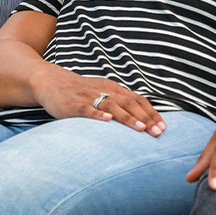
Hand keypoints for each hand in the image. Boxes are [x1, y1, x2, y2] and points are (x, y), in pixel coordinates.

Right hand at [31, 68, 165, 136]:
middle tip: (158, 133)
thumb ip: (119, 103)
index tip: (163, 127)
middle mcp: (105, 91)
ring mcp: (90, 97)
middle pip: (130, 103)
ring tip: (141, 128)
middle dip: (146, 118)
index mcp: (114, 88)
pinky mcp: (74, 104)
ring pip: (113, 106)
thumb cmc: (81, 91)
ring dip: (128, 118)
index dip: (152, 113)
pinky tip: (107, 121)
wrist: (52, 82)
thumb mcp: (103, 93)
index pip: (138, 100)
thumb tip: (140, 119)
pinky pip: (88, 109)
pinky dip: (98, 114)